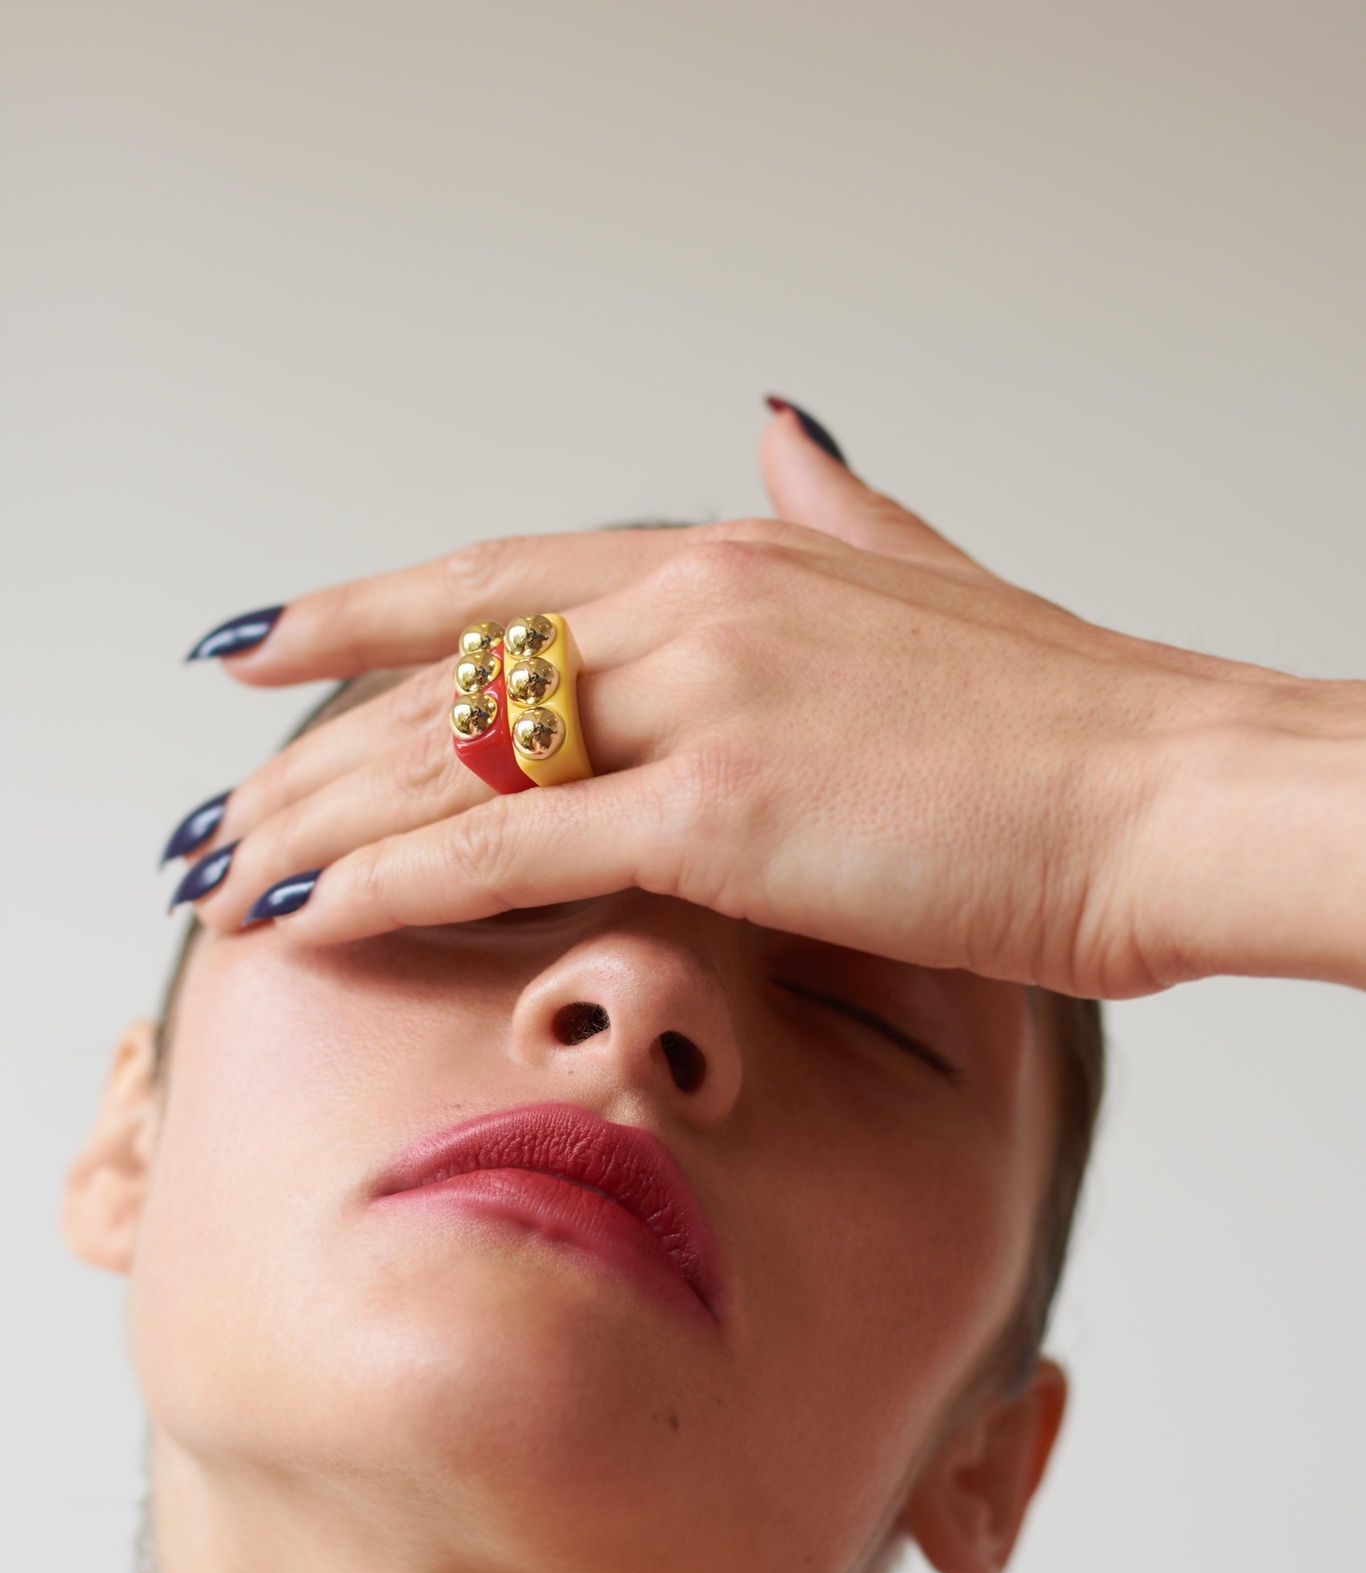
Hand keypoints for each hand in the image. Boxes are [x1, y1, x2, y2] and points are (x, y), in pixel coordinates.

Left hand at [172, 408, 1362, 997]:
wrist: (1170, 795)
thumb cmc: (1076, 728)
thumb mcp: (936, 585)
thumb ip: (839, 514)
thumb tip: (779, 431)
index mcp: (738, 558)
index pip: (497, 575)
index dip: (362, 608)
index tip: (266, 638)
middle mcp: (696, 605)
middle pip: (441, 669)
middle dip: (306, 749)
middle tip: (208, 813)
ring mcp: (702, 700)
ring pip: (447, 753)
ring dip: (314, 823)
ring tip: (218, 879)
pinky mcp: (721, 811)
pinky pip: (504, 844)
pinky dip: (385, 880)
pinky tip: (301, 916)